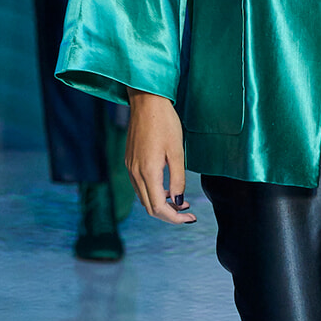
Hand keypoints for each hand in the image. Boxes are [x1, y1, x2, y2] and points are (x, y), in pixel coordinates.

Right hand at [126, 92, 196, 223]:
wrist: (146, 102)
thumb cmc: (165, 123)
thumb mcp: (177, 152)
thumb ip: (178, 179)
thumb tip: (179, 202)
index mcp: (147, 172)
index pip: (159, 208)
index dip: (175, 218)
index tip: (191, 218)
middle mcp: (135, 173)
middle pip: (149, 207)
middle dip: (170, 215)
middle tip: (189, 214)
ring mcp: (130, 167)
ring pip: (144, 198)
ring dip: (162, 204)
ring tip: (181, 202)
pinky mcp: (129, 161)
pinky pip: (140, 186)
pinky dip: (154, 193)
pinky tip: (168, 188)